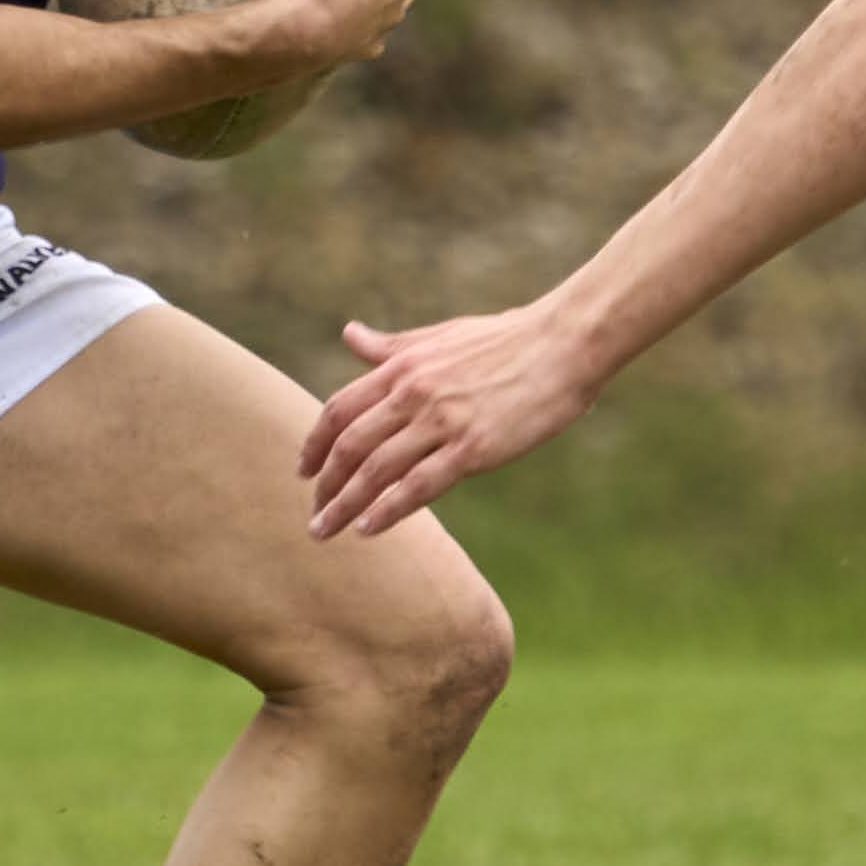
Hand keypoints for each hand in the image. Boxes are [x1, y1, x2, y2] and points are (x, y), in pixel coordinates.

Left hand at [301, 301, 602, 539]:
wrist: (563, 344)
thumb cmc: (504, 340)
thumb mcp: (439, 336)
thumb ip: (390, 347)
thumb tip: (349, 334)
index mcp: (402, 367)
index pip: (339, 410)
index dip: (315, 444)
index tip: (303, 472)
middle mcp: (412, 394)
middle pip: (350, 446)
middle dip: (325, 486)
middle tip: (313, 516)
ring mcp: (441, 422)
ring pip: (376, 471)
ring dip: (344, 506)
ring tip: (325, 531)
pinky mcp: (473, 449)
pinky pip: (419, 487)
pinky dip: (388, 510)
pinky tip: (368, 529)